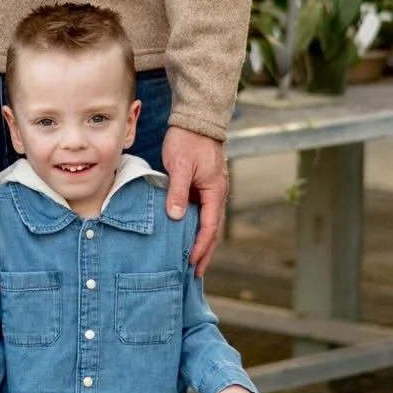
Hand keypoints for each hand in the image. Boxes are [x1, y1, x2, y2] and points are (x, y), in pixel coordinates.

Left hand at [162, 126, 227, 274]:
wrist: (195, 120)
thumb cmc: (188, 141)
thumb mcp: (180, 166)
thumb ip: (178, 192)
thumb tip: (175, 217)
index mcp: (215, 191)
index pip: (209, 226)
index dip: (201, 247)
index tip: (192, 263)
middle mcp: (216, 193)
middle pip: (212, 229)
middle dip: (205, 251)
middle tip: (195, 273)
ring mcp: (210, 190)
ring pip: (207, 222)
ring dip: (202, 241)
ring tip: (192, 260)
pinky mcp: (202, 186)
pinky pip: (201, 212)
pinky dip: (195, 227)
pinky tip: (186, 234)